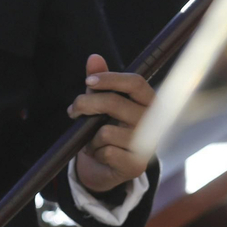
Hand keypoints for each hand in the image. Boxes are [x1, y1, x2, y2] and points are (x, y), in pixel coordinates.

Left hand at [68, 54, 153, 192]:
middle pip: (114, 103)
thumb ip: (101, 81)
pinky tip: (99, 154)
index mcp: (149, 102)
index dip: (110, 79)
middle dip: (86, 104)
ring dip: (90, 138)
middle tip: (73, 110)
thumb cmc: (110, 130)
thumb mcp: (104, 105)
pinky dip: (95, 153)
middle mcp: (153, 122)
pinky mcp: (136, 165)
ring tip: (92, 141)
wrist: (110, 168)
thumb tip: (94, 58)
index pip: (135, 83)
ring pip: (105, 132)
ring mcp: (147, 145)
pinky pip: (105, 152)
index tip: (88, 81)